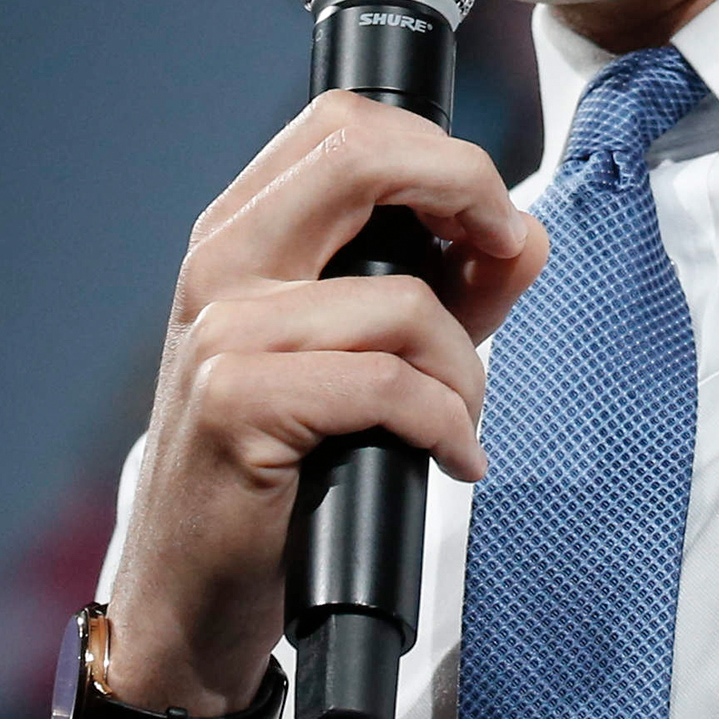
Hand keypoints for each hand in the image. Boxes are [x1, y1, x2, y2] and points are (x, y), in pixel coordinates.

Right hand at [115, 92, 546, 712]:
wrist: (193, 595)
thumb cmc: (285, 473)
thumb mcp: (372, 360)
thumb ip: (450, 291)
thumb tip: (525, 237)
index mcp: (242, 235)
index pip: (344, 123)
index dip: (440, 150)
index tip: (491, 213)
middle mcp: (220, 264)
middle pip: (363, 155)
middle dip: (468, 192)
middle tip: (506, 252)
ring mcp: (222, 332)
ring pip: (404, 302)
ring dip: (465, 371)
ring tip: (459, 420)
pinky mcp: (237, 403)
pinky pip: (392, 387)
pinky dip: (447, 427)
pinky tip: (450, 459)